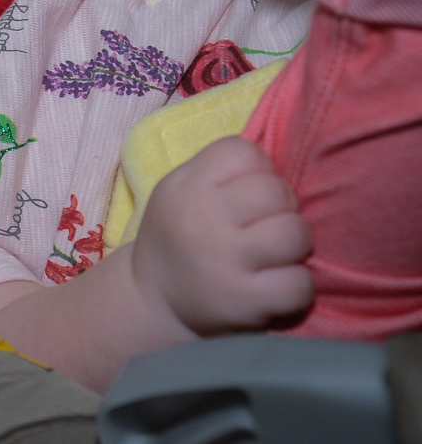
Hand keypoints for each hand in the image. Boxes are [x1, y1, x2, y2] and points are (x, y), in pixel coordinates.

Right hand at [131, 137, 313, 333]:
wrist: (153, 300)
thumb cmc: (180, 237)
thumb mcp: (180, 191)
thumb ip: (222, 174)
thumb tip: (281, 168)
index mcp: (185, 185)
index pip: (244, 152)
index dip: (256, 172)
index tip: (244, 196)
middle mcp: (201, 219)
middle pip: (276, 191)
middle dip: (281, 209)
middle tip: (264, 227)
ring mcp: (223, 261)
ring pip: (296, 234)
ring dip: (295, 246)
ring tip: (274, 255)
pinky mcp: (243, 300)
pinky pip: (301, 283)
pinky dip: (297, 285)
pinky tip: (275, 285)